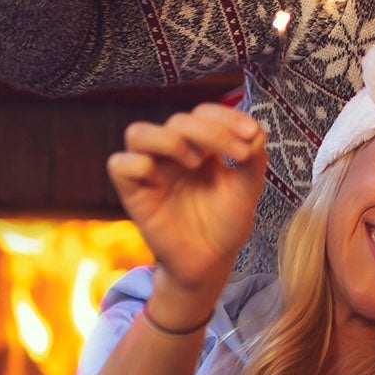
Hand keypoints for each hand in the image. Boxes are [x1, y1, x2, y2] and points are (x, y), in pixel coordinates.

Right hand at [106, 104, 266, 314]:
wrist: (212, 261)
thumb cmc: (226, 223)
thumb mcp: (247, 187)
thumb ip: (252, 158)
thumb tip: (255, 131)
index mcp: (200, 147)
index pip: (203, 113)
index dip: (225, 116)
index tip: (250, 133)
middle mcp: (173, 154)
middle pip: (178, 119)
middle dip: (211, 130)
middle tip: (237, 154)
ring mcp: (151, 171)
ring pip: (138, 132)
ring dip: (170, 140)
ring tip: (198, 162)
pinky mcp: (133, 192)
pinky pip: (119, 164)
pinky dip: (139, 164)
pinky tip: (162, 178)